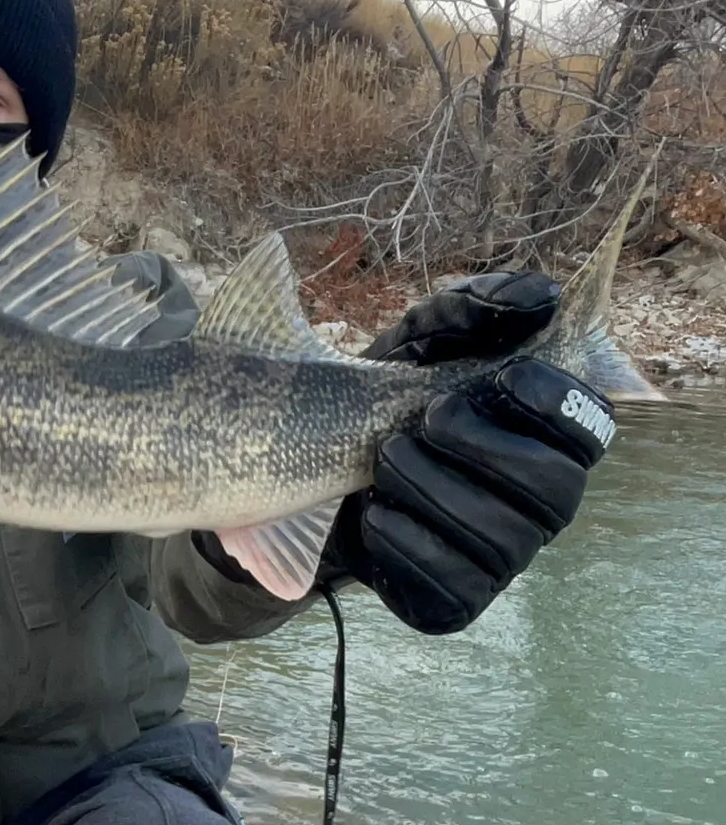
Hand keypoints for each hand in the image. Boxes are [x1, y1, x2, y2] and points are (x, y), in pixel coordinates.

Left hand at [322, 272, 610, 633]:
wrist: (304, 464)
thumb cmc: (384, 393)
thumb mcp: (418, 337)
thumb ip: (471, 308)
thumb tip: (539, 296)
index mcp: (546, 438)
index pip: (593, 428)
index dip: (559, 403)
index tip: (504, 376)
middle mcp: (540, 504)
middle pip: (555, 490)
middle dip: (485, 446)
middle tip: (426, 416)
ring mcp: (501, 557)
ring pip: (499, 539)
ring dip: (433, 486)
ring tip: (385, 456)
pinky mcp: (453, 600)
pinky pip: (449, 585)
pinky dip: (403, 538)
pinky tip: (373, 507)